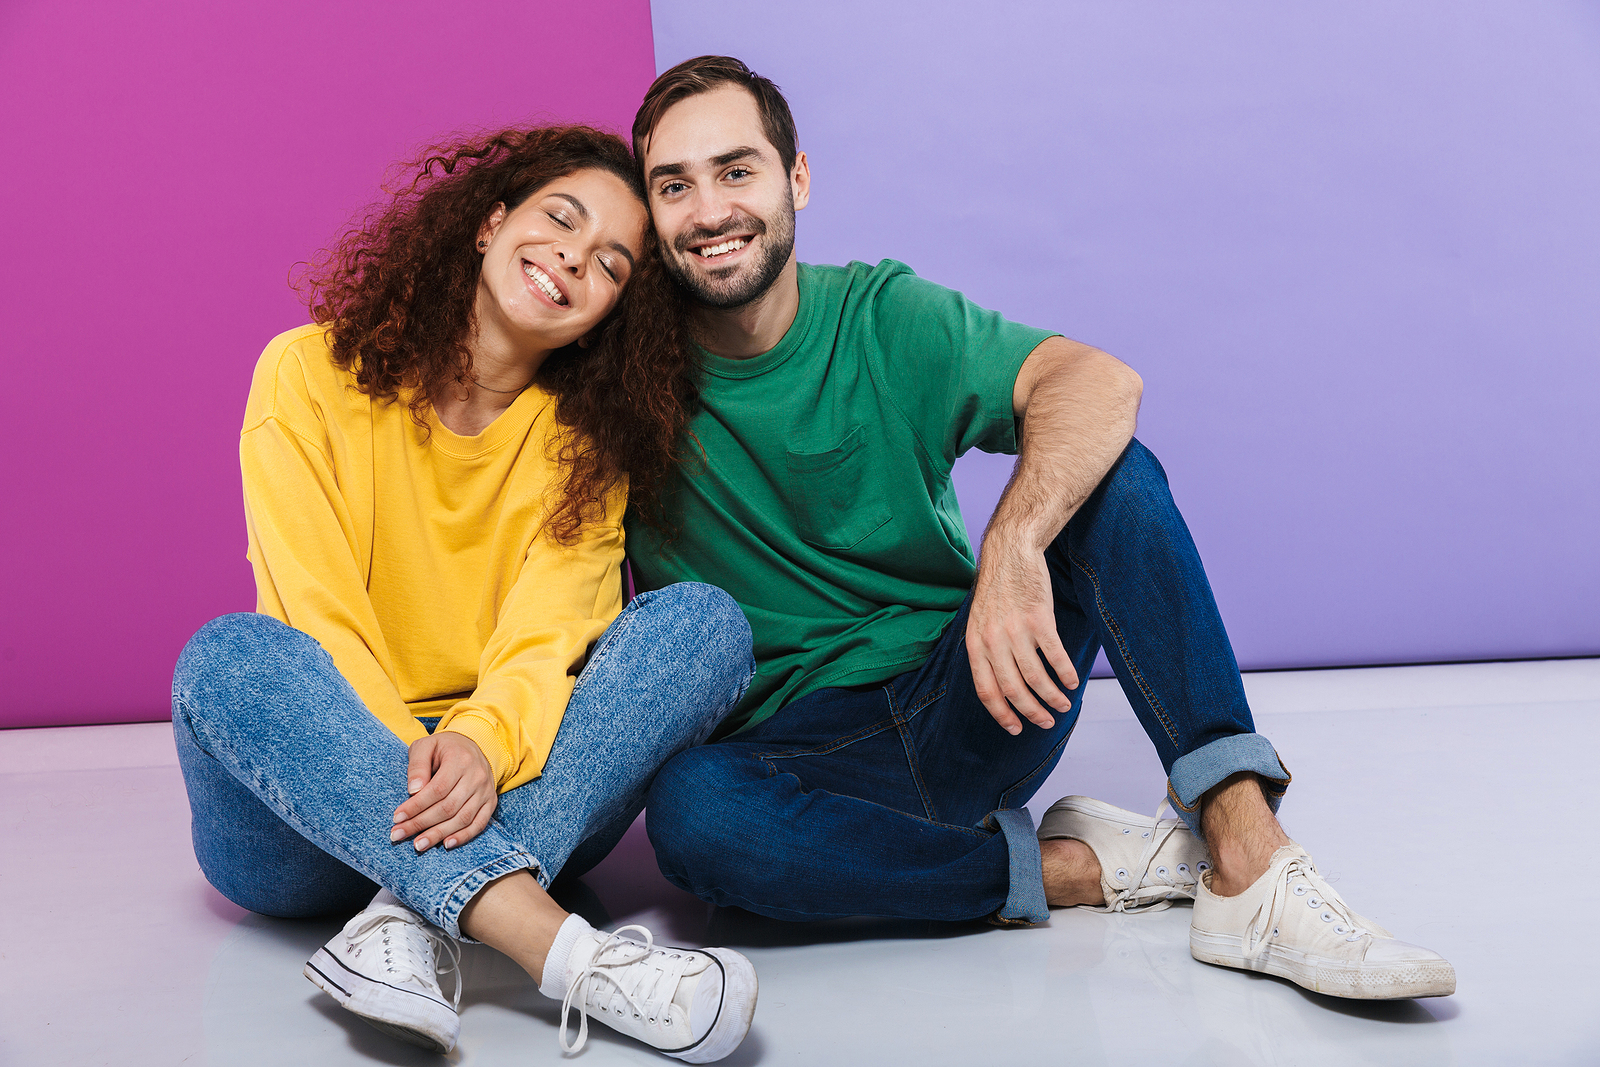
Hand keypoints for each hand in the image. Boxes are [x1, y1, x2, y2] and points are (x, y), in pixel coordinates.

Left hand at [390, 731, 497, 851]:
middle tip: (398, 834)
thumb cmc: (443, 748)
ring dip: (438, 834)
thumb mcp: (425, 746)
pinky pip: (480, 823)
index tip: (397, 818)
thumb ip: (417, 765)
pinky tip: (446, 844)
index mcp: (460, 760)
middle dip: (420, 823)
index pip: (437, 789)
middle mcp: (477, 776)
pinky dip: (464, 836)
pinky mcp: (491, 802)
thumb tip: (413, 791)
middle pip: (448, 807)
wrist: (473, 746)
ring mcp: (486, 791)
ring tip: (418, 845)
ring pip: (462, 818)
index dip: (416, 806)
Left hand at [965, 539, 1078, 734]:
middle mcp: (993, 641)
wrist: (1011, 552)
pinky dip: (1065, 673)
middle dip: (1031, 712)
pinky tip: (1072, 682)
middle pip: (1013, 689)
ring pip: (1036, 677)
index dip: (1001, 714)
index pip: (986, 690)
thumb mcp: (979, 621)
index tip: (1015, 729)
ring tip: (1064, 705)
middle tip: (1046, 722)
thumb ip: (985, 650)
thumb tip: (999, 686)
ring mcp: (1016, 631)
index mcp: (975, 644)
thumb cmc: (997, 589)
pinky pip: (1055, 656)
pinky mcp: (1039, 619)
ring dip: (1052, 697)